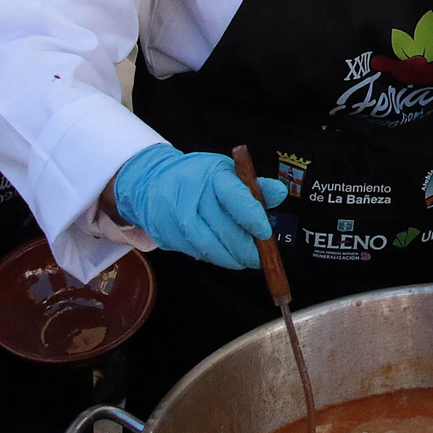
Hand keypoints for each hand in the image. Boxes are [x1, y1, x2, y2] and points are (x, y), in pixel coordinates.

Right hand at [112, 143, 286, 270]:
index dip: (252, 218)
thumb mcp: (226, 173)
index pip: (234, 196)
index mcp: (212, 173)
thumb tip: (280, 192)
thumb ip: (254, 186)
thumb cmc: (199, 178)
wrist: (152, 180)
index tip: (265, 234)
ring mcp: (174, 214)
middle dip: (245, 248)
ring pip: (208, 245)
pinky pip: (194, 251)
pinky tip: (222, 255)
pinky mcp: (165, 232)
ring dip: (230, 258)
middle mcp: (191, 192)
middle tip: (259, 257)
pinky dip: (213, 257)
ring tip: (243, 260)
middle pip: (223, 228)